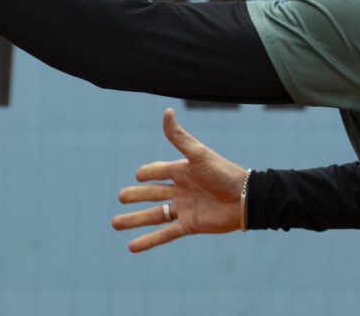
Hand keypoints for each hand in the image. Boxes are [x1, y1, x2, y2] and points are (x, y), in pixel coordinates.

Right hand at [112, 108, 248, 252]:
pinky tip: (132, 247)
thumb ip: (179, 137)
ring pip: (154, 215)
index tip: (138, 175)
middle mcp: (182, 190)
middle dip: (136, 196)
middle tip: (120, 196)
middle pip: (152, 193)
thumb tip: (166, 112)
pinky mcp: (189, 225)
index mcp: (183, 171)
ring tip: (114, 223)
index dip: (148, 173)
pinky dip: (148, 240)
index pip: (159, 171)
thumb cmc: (224, 173)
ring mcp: (184, 209)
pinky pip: (165, 234)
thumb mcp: (199, 154)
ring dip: (135, 220)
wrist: (245, 199)